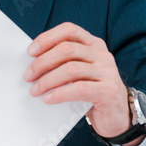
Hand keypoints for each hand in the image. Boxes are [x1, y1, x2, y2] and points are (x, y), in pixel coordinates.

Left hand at [23, 22, 144, 145]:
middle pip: (66, 49)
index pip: (69, 30)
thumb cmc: (92, 91)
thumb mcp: (80, 72)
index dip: (47, 38)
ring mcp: (107, 72)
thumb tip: (32, 64)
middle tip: (28, 77)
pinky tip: (48, 99)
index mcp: (94, 44)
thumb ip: (64, 62)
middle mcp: (102, 54)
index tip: (30, 52)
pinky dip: (59, 94)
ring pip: (71, 69)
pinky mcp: (108, 91)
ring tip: (35, 90)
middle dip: (42, 63)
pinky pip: (79, 89)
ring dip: (47, 80)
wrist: (117, 115)